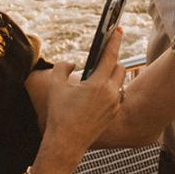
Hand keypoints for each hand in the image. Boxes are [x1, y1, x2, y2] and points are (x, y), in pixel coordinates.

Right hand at [41, 26, 124, 161]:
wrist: (65, 144)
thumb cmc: (59, 115)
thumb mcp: (55, 87)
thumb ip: (62, 67)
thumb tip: (72, 63)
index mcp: (98, 84)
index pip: (110, 56)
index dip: (114, 40)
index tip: (118, 29)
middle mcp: (111, 93)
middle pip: (119, 68)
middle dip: (111, 62)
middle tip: (99, 61)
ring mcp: (115, 104)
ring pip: (120, 82)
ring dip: (111, 77)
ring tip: (96, 78)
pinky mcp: (114, 113)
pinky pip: (117, 95)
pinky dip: (110, 90)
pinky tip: (97, 94)